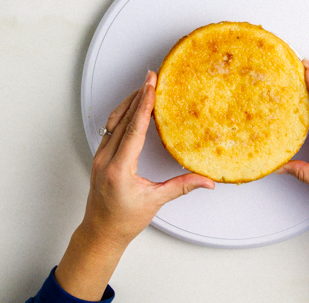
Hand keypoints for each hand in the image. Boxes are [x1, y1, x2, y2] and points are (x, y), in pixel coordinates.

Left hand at [55, 71, 214, 299]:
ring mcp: (100, 156)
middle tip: (152, 76)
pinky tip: (132, 107)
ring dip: (130, 102)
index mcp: (119, 168)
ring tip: (144, 86)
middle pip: (124, 119)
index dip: (144, 104)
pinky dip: (123, 114)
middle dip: (139, 95)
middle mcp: (106, 159)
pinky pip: (111, 128)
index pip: (134, 128)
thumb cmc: (123, 220)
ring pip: (115, 121)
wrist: (100, 232)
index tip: (151, 85)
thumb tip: (208, 181)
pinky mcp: (100, 156)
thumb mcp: (155, 202)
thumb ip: (182, 187)